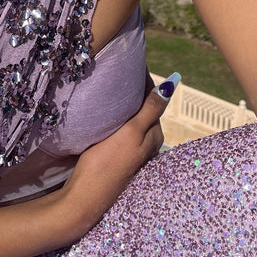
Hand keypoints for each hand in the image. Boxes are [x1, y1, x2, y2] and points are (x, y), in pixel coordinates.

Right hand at [57, 72, 174, 235]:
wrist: (83, 197)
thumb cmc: (107, 163)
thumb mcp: (131, 133)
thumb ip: (151, 109)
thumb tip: (173, 83)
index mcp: (155, 136)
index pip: (153, 98)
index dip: (142, 78)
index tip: (129, 59)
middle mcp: (147, 143)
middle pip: (142, 107)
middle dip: (132, 89)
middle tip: (115, 67)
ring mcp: (131, 151)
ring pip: (130, 118)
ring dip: (122, 102)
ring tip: (107, 84)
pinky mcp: (116, 156)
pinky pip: (119, 127)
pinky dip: (114, 115)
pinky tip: (103, 111)